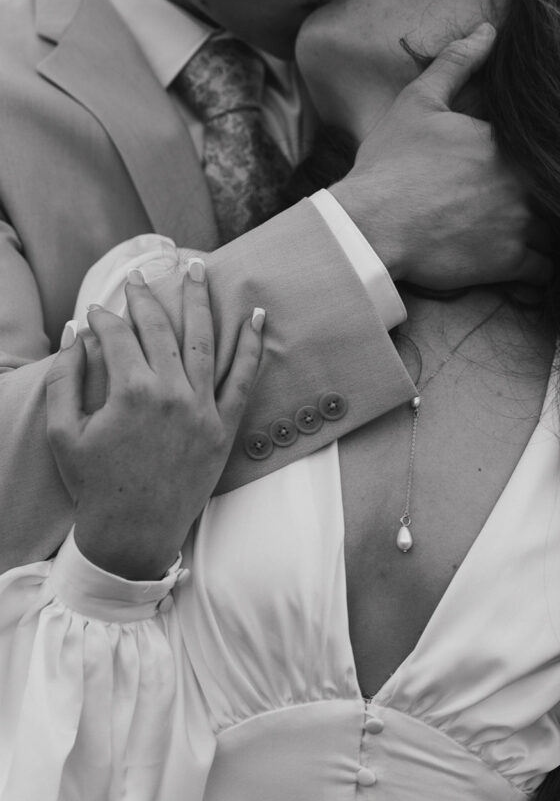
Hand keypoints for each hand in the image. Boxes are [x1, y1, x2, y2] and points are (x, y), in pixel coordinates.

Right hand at [45, 263, 263, 578]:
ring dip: (200, 301)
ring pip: (205, 341)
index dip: (103, 317)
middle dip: (147, 297)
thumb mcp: (63, 431)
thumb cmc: (94, 484)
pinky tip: (256, 315)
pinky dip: (252, 346)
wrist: (134, 532)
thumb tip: (75, 333)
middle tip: (140, 275)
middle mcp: (172, 391)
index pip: (118, 334)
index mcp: (130, 390)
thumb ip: (64, 377)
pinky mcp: (225, 426)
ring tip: (198, 269)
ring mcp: (203, 408)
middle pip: (160, 328)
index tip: (95, 312)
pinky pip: (244, 378)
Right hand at [330, 23, 550, 291]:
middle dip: (545, 200)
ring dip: (545, 236)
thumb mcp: (419, 103)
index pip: (547, 153)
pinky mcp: (508, 262)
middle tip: (526, 207)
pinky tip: (527, 270)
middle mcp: (524, 182)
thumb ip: (458, 64)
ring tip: (526, 238)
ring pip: (556, 232)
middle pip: (556, 193)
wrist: (372, 225)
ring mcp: (520, 223)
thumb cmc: (391, 165)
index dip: (539, 164)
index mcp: (507, 143)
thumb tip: (488, 29)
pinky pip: (544, 270)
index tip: (523, 173)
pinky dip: (539, 271)